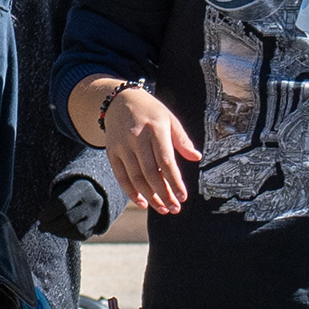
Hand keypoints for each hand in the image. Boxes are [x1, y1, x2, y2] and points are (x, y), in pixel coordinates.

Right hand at [92, 82, 198, 215]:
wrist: (119, 100)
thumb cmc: (150, 112)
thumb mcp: (169, 119)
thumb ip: (182, 140)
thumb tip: (196, 157)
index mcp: (155, 129)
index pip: (166, 161)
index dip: (175, 181)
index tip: (183, 197)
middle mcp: (137, 138)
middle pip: (151, 173)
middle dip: (164, 194)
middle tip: (174, 209)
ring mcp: (122, 146)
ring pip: (136, 178)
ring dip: (150, 197)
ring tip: (162, 209)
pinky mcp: (112, 152)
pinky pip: (121, 177)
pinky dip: (131, 192)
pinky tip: (143, 203)